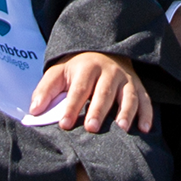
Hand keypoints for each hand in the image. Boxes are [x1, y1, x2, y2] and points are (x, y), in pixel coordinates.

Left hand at [29, 49, 153, 133]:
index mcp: (86, 68)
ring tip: (122, 129)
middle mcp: (109, 72)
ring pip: (128, 96)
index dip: (71, 106)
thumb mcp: (58, 73)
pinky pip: (145, 100)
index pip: (79, 88)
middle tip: (92, 128)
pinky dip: (147, 114)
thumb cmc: (77, 69)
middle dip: (98, 110)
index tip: (64, 124)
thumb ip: (45, 90)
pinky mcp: (137, 86)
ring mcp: (125, 79)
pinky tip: (145, 128)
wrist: (103, 50)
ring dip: (126, 112)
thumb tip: (34, 110)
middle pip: (104, 92)